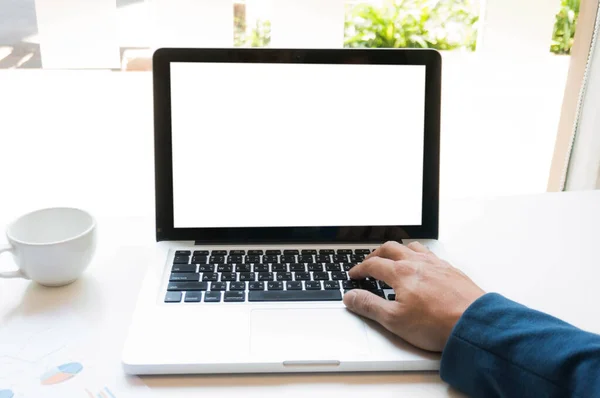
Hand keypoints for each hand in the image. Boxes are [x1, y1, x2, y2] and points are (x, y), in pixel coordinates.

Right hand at [343, 241, 484, 351]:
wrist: (474, 324)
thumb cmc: (437, 323)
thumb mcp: (394, 320)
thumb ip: (369, 306)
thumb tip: (350, 297)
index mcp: (401, 273)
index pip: (373, 264)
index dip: (360, 269)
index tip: (354, 274)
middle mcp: (417, 263)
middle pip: (390, 248)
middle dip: (376, 254)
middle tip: (369, 262)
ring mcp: (436, 265)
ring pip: (412, 247)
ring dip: (398, 250)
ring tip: (394, 257)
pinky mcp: (451, 270)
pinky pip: (431, 254)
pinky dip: (419, 255)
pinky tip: (423, 265)